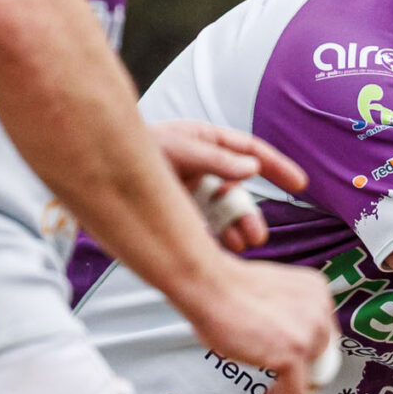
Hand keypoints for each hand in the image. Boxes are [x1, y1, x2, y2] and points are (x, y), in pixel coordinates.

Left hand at [147, 119, 306, 254]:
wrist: (92, 166)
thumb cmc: (134, 148)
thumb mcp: (176, 148)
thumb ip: (215, 158)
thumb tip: (252, 170)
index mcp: (207, 142)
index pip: (251, 152)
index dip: (278, 167)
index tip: (300, 185)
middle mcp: (204, 168)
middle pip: (240, 191)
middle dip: (249, 215)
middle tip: (256, 236)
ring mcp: (191, 191)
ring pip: (225, 213)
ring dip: (236, 230)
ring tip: (241, 246)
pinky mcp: (179, 212)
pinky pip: (207, 227)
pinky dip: (218, 240)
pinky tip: (223, 251)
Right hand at [180, 255, 338, 393]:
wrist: (208, 284)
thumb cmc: (223, 289)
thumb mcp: (269, 298)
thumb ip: (284, 317)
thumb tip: (278, 346)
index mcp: (316, 291)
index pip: (322, 333)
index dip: (308, 355)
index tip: (292, 370)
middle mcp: (321, 309)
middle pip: (319, 356)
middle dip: (301, 376)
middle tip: (279, 392)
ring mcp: (310, 331)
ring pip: (308, 377)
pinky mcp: (294, 352)